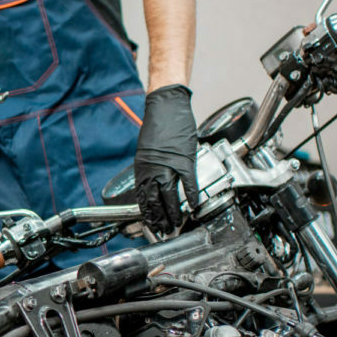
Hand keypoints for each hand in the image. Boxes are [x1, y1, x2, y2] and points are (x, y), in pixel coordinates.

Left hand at [132, 84, 197, 233]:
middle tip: (163, 230)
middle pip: (155, 200)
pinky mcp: (185, 159)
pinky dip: (191, 195)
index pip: (143, 197)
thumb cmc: (158, 125)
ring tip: (176, 224)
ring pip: (170, 195)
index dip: (147, 213)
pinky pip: (188, 182)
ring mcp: (169, 164)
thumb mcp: (146, 151)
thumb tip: (152, 183)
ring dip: (174, 212)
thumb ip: (149, 168)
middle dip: (159, 218)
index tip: (150, 224)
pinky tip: (193, 205)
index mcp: (143, 167)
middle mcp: (153, 168)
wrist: (166, 106)